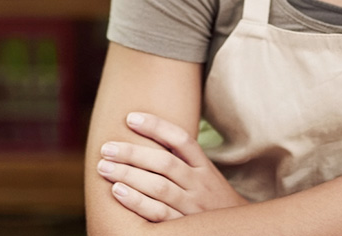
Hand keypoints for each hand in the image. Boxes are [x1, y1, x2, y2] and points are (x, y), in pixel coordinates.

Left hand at [96, 112, 248, 221]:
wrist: (237, 233)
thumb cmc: (212, 202)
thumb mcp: (206, 177)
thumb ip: (182, 161)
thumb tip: (146, 138)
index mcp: (204, 167)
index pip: (181, 140)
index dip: (156, 126)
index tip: (130, 118)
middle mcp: (199, 184)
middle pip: (164, 162)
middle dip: (133, 153)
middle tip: (106, 148)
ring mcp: (192, 206)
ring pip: (159, 186)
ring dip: (129, 175)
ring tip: (104, 167)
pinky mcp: (184, 226)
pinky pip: (159, 213)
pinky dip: (138, 202)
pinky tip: (118, 192)